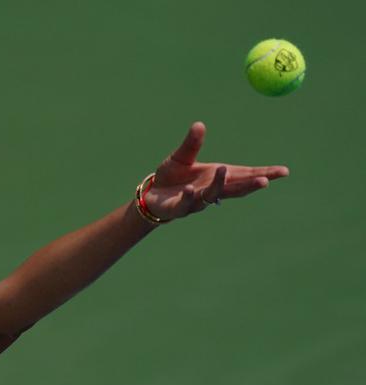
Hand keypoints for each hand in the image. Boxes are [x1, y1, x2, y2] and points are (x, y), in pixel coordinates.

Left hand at [143, 121, 289, 220]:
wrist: (152, 195)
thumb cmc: (172, 176)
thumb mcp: (182, 157)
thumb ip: (192, 144)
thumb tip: (199, 124)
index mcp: (219, 176)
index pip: (245, 175)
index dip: (264, 174)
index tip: (284, 172)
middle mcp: (211, 190)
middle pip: (234, 189)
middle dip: (249, 185)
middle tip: (265, 181)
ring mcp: (196, 201)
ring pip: (211, 196)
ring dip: (219, 185)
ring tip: (223, 172)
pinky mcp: (178, 208)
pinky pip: (186, 204)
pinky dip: (190, 196)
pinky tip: (192, 189)